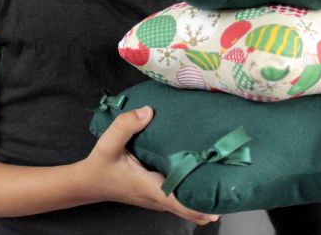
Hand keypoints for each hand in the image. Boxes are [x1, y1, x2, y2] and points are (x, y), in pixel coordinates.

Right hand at [81, 107, 219, 225]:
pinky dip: (192, 196)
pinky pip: (178, 199)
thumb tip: (149, 112)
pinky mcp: (155, 194)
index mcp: (148, 187)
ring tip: (224, 186)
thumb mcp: (108, 143)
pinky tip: (204, 183)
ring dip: (202, 200)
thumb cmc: (100, 164)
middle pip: (187, 207)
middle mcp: (155, 197)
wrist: (88, 182)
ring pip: (184, 205)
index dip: (197, 208)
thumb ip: (126, 125)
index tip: (217, 208)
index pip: (176, 201)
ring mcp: (156, 199)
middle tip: (232, 193)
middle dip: (208, 204)